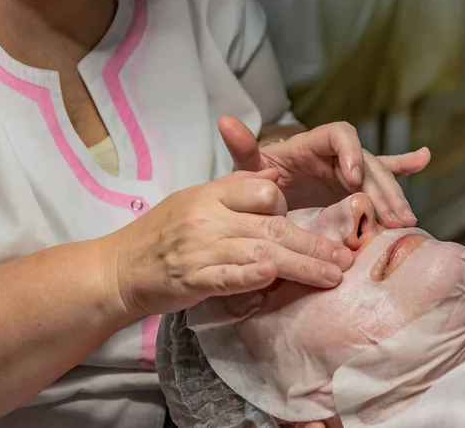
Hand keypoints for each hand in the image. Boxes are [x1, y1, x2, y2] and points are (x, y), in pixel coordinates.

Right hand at [108, 170, 353, 315]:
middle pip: (273, 227)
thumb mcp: (194, 201)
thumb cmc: (161, 234)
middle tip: (344, 257)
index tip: (303, 224)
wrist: (121, 266)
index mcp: (210, 193)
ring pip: (261, 253)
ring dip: (301, 266)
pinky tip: (275, 279)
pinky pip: (229, 276)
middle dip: (314, 243)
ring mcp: (199, 248)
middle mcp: (207, 217)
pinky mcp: (192, 278)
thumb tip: (272, 183)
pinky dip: (253, 278)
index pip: (262, 189)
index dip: (288, 207)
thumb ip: (232, 192)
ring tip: (332, 276)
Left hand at [219, 116, 430, 228]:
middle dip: (380, 187)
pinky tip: (422, 159)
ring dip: (393, 195)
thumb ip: (242, 148)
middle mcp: (333, 154)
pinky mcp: (352, 184)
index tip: (352, 178)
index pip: (338, 135)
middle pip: (366, 161)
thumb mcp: (248, 167)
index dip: (350, 151)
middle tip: (391, 215)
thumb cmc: (256, 177)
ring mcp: (346, 170)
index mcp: (310, 144)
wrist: (262, 191)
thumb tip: (224, 121)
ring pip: (377, 177)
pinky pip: (380, 175)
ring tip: (406, 219)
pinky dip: (401, 167)